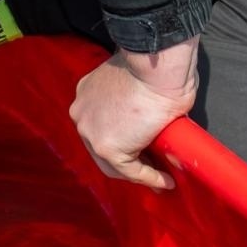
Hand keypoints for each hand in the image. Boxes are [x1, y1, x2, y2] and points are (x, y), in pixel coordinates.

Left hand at [69, 36, 199, 190]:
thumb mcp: (137, 80)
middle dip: (127, 161)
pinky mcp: (107, 147)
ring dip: (138, 173)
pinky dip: (149, 178)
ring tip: (161, 179)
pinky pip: (130, 170)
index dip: (123, 139)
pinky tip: (165, 181)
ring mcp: (90, 131)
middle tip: (151, 169)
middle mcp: (81, 112)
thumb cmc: (155, 66)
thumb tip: (153, 115)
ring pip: (113, 163)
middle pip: (102, 146)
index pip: (102, 125)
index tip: (143, 150)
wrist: (156, 64)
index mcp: (88, 93)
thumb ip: (134, 98)